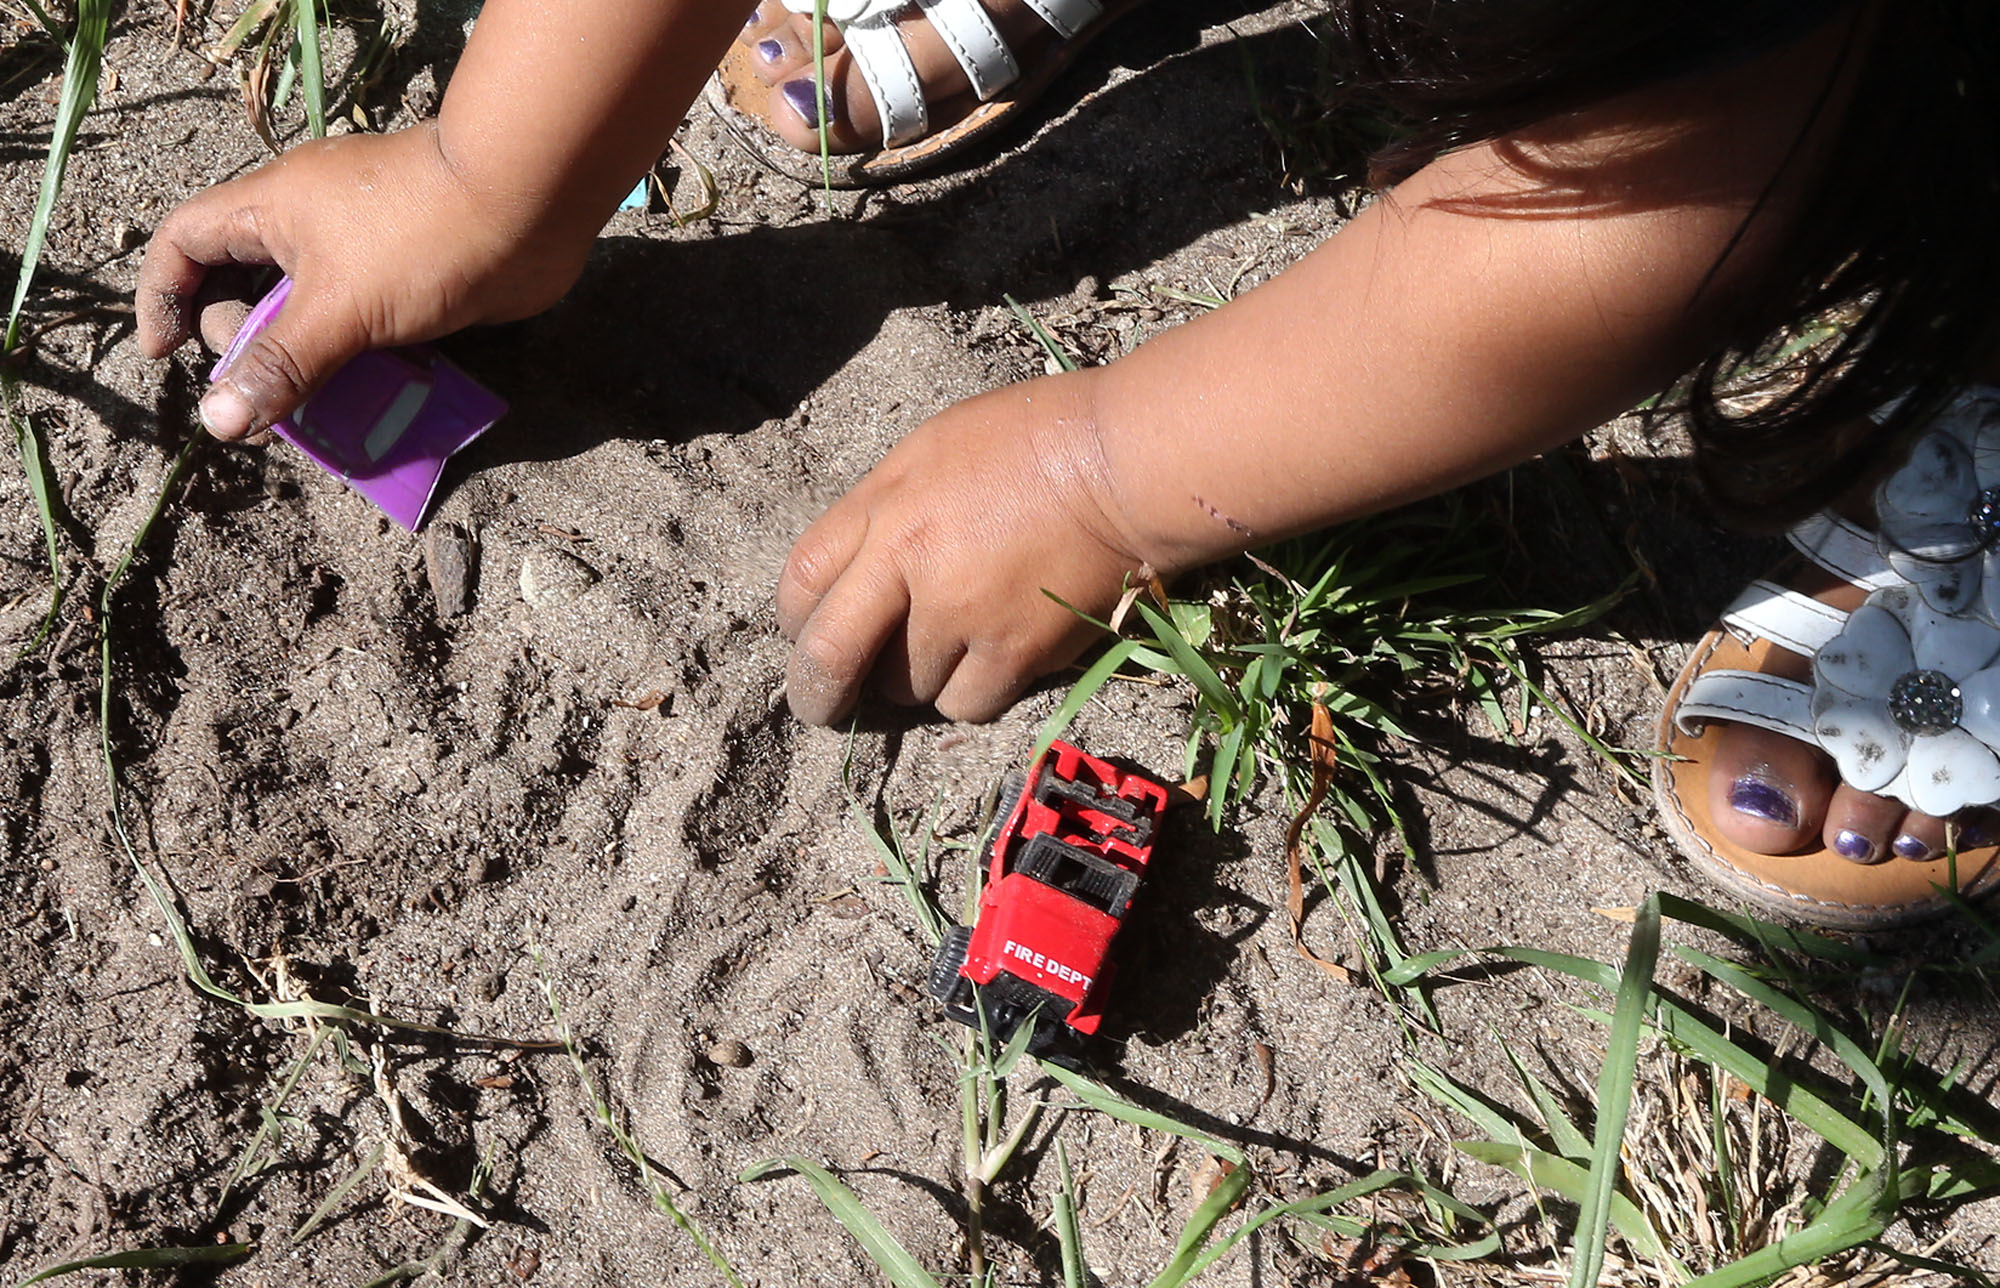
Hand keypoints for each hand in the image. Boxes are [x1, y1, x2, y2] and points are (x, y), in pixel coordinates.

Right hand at [137, 121, 592, 439]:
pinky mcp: (413, 276)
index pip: (187, 241)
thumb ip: (280, 364)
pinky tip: (363, 403)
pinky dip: (356, 359)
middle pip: (245, 281)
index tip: (167, 353)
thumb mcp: (338, 309)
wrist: (531, 205)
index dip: (164, 294)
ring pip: (309, 308)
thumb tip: (219, 419)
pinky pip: (364, 321)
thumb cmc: (423, 240)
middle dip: (242, 340)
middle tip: (262, 387)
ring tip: (304, 413)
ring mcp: (365, 248)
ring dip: (304, 359)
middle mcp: (311, 222)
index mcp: (272, 208)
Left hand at [777, 371, 1154, 723]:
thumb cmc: (1035, 440)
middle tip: (825, 705)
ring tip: (943, 652)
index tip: (805, 635)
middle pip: (830, 656)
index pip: (801, 580)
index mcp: (885, 505)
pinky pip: (964, 704)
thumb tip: (860, 573)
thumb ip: (885, 509)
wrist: (1125, 465)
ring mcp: (961, 614)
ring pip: (901, 687)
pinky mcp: (1014, 653)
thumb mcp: (934, 449)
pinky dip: (967, 694)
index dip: (794, 621)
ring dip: (910, 681)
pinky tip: (988, 663)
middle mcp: (910, 565)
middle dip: (817, 692)